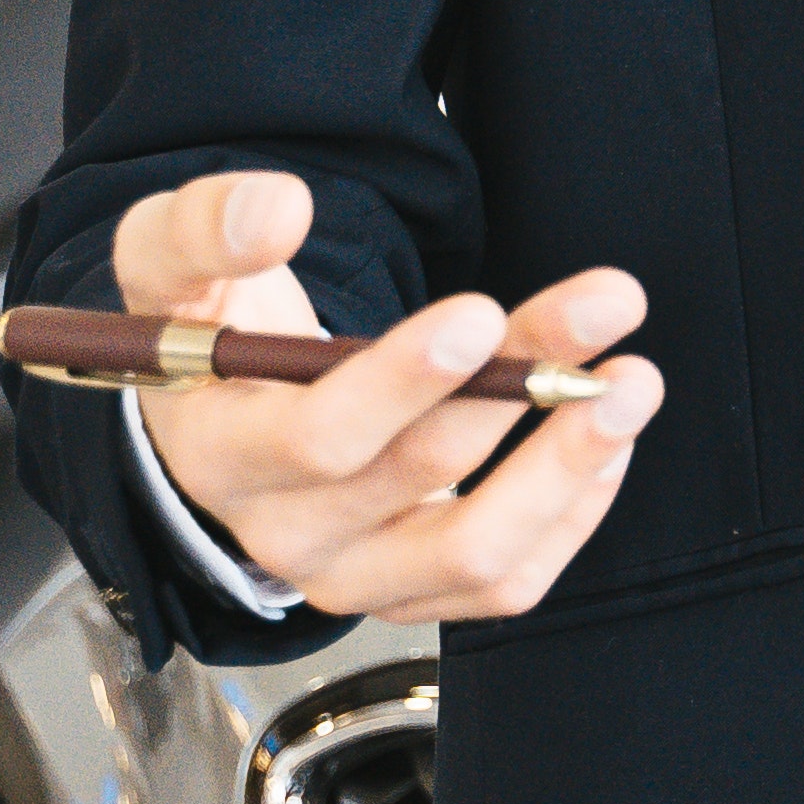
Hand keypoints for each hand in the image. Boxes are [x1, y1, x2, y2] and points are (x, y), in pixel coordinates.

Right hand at [108, 170, 663, 622]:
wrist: (232, 409)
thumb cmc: (211, 324)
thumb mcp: (171, 260)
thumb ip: (205, 227)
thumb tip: (278, 209)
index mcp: (222, 454)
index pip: (316, 440)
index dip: (402, 381)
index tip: (479, 312)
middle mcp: (285, 535)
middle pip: (415, 479)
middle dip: (520, 389)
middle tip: (604, 308)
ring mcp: (355, 577)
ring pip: (475, 555)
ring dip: (569, 467)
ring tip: (633, 380)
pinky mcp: (417, 594)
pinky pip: (506, 584)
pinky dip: (571, 511)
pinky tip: (607, 438)